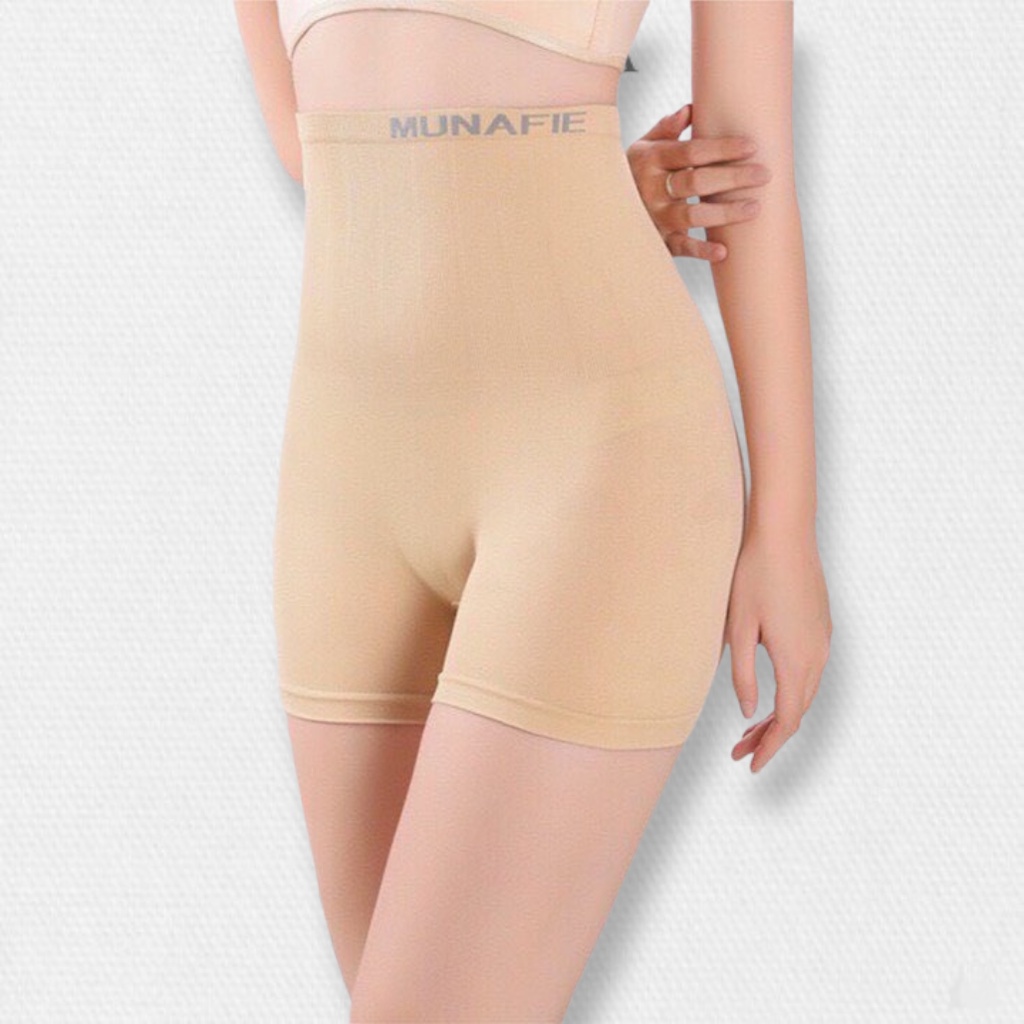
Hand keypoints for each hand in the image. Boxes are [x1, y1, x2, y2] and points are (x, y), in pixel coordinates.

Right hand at [625, 103, 770, 260]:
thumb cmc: (634, 172)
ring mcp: (654, 218)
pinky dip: (701, 251)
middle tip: (764, 174)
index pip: (692, 152)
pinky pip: (681, 248)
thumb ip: (666, 129)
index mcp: (651, 160)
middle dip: (732, 177)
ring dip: (725, 213)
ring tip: (754, 208)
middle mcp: (652, 189)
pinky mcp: (657, 241)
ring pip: (692, 216)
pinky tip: (724, 251)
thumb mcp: (642, 147)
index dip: (722, 148)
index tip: (752, 146)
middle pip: (697, 182)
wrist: (602, 208)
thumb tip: (690, 109)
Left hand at [725, 524, 831, 772]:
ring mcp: (824, 639)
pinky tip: (771, 691)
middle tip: (739, 751)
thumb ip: (744, 674)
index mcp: (797, 660)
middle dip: (771, 736)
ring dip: (781, 713)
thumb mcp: (738, 628)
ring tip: (749, 728)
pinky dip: (792, 691)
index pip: (788, 720)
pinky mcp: (822, 625)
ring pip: (806, 692)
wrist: (785, 532)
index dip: (769, 747)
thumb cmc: (755, 575)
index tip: (750, 766)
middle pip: (799, 711)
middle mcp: (818, 655)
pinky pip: (811, 671)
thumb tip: (748, 711)